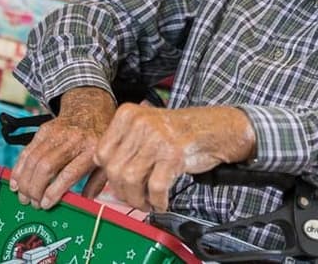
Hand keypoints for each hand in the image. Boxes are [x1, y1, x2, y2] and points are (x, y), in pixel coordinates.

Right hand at [10, 87, 115, 208]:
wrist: (90, 106)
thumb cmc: (99, 137)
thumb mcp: (106, 158)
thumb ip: (98, 181)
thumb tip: (85, 202)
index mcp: (92, 149)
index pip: (69, 173)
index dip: (54, 191)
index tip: (45, 204)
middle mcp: (73, 140)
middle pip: (47, 167)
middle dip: (35, 189)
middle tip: (32, 203)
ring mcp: (57, 133)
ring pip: (34, 160)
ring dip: (25, 181)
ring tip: (23, 197)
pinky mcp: (44, 129)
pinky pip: (28, 151)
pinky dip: (19, 168)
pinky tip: (16, 182)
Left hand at [94, 104, 255, 212]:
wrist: (216, 128)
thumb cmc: (182, 132)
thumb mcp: (147, 129)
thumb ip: (125, 148)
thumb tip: (106, 180)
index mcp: (128, 114)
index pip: (101, 153)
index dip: (107, 176)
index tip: (118, 186)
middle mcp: (140, 123)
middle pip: (114, 170)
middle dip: (123, 193)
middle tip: (135, 199)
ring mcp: (157, 138)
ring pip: (131, 180)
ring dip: (138, 200)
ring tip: (148, 203)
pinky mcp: (174, 154)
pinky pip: (155, 187)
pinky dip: (157, 201)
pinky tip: (162, 202)